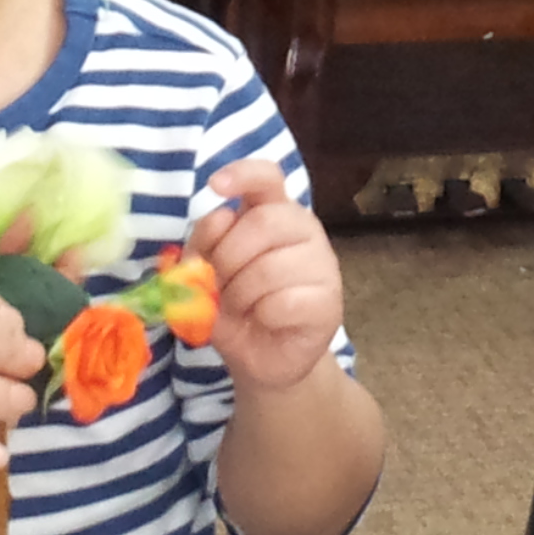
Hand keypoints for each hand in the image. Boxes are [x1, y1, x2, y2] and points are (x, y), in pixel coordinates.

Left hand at [187, 158, 343, 394]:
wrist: (262, 360)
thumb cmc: (236, 309)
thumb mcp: (205, 274)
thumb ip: (204, 245)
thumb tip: (219, 219)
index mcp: (273, 213)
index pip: (267, 178)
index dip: (243, 174)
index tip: (215, 185)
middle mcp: (303, 229)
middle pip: (263, 222)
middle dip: (227, 257)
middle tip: (217, 285)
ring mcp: (322, 264)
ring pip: (270, 266)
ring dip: (240, 294)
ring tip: (239, 308)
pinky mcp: (329, 302)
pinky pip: (284, 302)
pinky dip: (262, 316)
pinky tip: (265, 321)